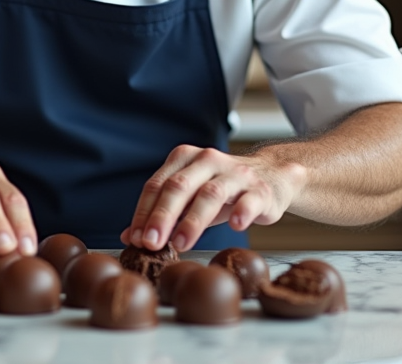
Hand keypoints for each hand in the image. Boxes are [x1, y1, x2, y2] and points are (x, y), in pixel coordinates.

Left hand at [120, 145, 299, 251]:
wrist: (272, 176)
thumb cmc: (224, 191)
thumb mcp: (190, 198)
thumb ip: (162, 214)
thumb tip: (129, 237)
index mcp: (185, 159)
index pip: (157, 184)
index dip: (144, 212)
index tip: (136, 238)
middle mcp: (208, 160)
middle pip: (179, 187)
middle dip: (162, 216)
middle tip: (150, 243)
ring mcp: (236, 174)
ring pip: (210, 194)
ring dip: (193, 220)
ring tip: (180, 243)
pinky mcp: (260, 190)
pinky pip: (249, 199)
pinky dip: (241, 212)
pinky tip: (235, 226)